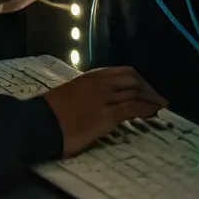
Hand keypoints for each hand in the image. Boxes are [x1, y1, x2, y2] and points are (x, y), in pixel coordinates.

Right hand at [42, 67, 167, 156]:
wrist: (39, 125)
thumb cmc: (49, 113)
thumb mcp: (69, 95)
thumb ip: (85, 94)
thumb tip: (97, 101)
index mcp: (89, 77)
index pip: (122, 72)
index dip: (138, 80)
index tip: (145, 88)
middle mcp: (99, 84)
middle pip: (133, 80)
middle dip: (148, 88)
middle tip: (157, 99)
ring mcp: (103, 99)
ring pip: (136, 92)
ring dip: (151, 99)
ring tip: (160, 107)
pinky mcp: (106, 116)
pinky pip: (132, 108)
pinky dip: (147, 109)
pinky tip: (153, 114)